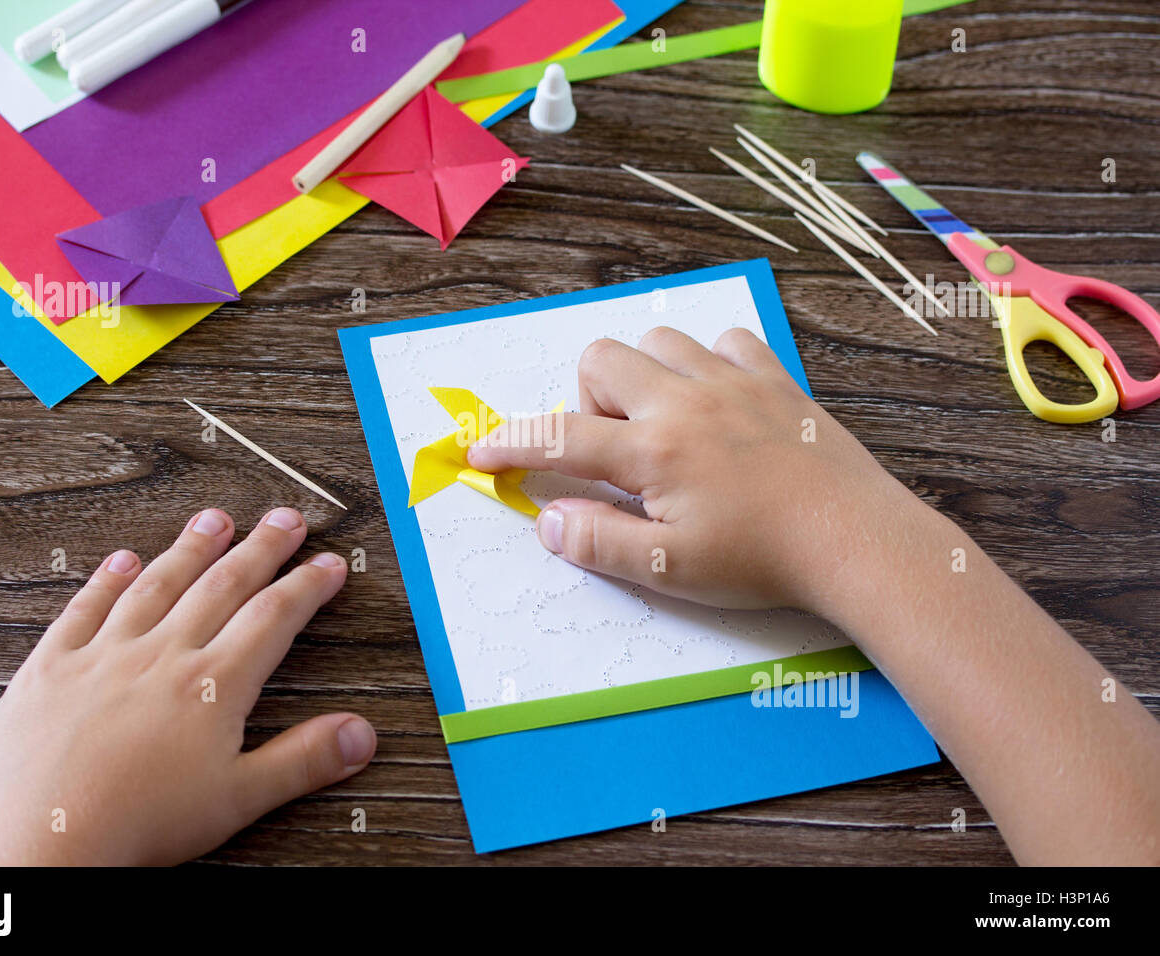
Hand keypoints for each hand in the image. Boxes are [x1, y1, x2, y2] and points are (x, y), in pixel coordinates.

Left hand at [0, 507, 375, 865]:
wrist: (41, 841)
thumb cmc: (136, 826)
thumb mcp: (238, 800)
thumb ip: (302, 760)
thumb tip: (359, 734)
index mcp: (211, 685)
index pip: (272, 618)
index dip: (306, 587)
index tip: (327, 565)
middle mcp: (161, 656)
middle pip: (222, 586)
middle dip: (260, 549)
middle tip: (284, 521)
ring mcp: (103, 656)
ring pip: (157, 585)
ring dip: (191, 549)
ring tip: (214, 520)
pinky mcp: (51, 668)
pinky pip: (82, 610)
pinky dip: (105, 581)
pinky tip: (120, 561)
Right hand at [466, 327, 926, 614]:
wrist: (855, 540)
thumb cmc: (762, 562)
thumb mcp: (669, 570)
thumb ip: (599, 541)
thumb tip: (547, 520)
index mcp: (653, 450)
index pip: (558, 437)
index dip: (509, 444)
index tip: (480, 453)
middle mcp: (684, 400)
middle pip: (600, 360)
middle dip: (585, 401)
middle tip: (615, 454)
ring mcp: (732, 381)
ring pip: (658, 339)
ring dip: (642, 374)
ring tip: (662, 426)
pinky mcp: (774, 378)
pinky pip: (724, 340)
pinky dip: (706, 362)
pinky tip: (716, 404)